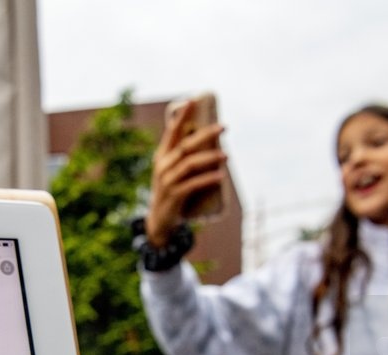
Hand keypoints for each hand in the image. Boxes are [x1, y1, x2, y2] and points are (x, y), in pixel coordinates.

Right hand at [146, 100, 226, 246]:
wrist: (160, 221)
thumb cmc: (171, 192)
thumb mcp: (173, 173)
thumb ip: (186, 159)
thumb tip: (214, 145)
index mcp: (162, 156)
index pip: (172, 132)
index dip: (182, 115)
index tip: (193, 100)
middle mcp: (163, 166)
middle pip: (186, 145)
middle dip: (205, 134)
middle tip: (224, 127)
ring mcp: (167, 181)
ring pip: (190, 164)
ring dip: (210, 158)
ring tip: (227, 155)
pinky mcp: (174, 196)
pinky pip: (193, 184)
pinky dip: (209, 179)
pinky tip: (221, 176)